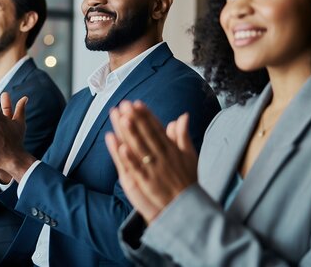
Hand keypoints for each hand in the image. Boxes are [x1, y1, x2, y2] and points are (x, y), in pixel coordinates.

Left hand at [107, 101, 197, 223]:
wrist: (189, 207)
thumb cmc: (188, 180)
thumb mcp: (190, 155)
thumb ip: (183, 135)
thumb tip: (183, 116)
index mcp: (172, 149)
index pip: (157, 129)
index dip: (146, 116)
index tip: (137, 103)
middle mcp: (163, 157)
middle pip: (147, 135)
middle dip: (135, 119)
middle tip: (124, 104)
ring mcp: (154, 169)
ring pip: (140, 148)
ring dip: (131, 133)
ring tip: (121, 118)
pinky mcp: (147, 183)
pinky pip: (137, 169)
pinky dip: (130, 158)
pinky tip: (120, 147)